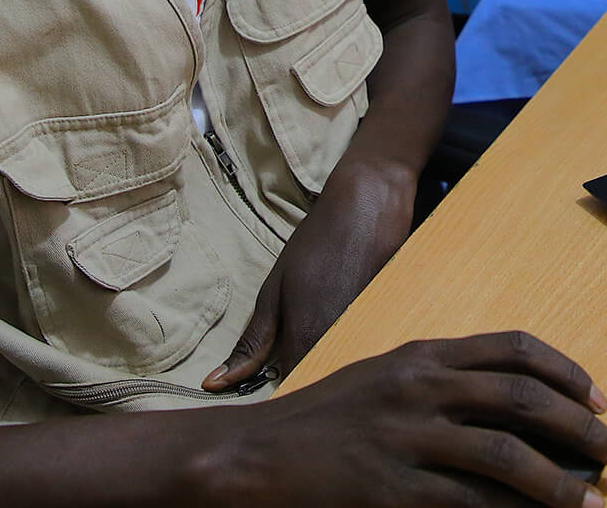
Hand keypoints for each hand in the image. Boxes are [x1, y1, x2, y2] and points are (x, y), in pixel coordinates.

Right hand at [191, 332, 606, 506]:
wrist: (259, 453)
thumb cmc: (327, 418)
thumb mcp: (386, 377)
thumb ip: (442, 379)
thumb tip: (511, 400)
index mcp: (424, 355)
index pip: (514, 349)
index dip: (566, 374)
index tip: (599, 400)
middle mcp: (422, 387)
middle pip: (524, 399)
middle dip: (581, 427)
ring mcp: (408, 439)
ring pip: (507, 456)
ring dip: (561, 483)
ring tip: (594, 501)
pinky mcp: (394, 490)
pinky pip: (470, 503)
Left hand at [206, 156, 415, 388]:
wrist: (368, 203)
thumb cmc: (316, 243)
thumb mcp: (274, 291)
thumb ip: (251, 343)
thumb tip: (215, 384)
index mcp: (307, 337)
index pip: (290, 393)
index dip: (277, 401)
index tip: (265, 403)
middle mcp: (340, 343)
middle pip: (319, 385)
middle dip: (305, 389)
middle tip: (292, 377)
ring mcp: (370, 335)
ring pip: (345, 372)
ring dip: (330, 372)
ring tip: (320, 361)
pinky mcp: (391, 326)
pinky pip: (366, 355)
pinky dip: (354, 355)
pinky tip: (346, 343)